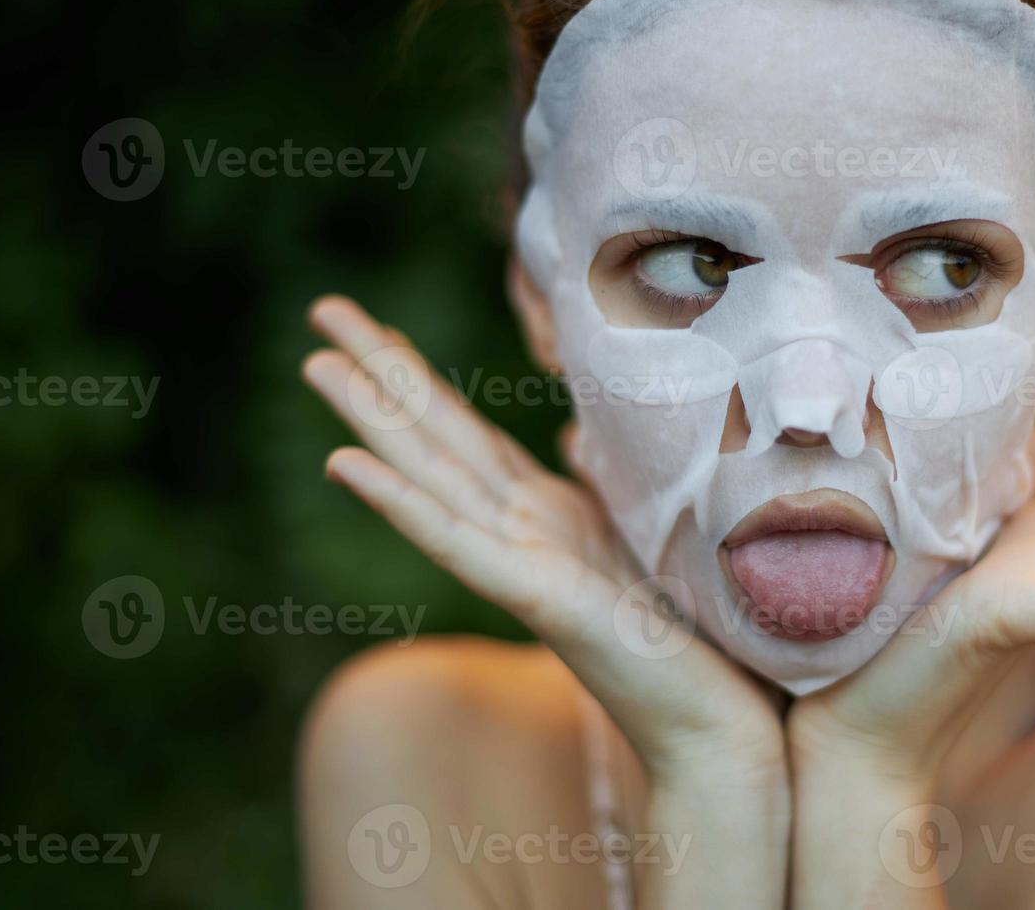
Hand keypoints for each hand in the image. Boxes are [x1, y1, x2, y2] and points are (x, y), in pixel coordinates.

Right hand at [302, 295, 787, 908]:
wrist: (717, 727)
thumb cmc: (691, 642)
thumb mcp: (644, 540)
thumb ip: (605, 489)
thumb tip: (579, 437)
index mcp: (549, 516)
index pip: (470, 433)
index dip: (422, 378)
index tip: (378, 329)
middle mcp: (524, 533)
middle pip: (439, 436)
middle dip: (380, 371)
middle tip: (320, 306)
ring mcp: (522, 565)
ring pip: (433, 477)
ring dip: (373, 419)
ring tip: (317, 361)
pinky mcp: (538, 599)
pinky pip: (458, 542)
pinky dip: (400, 504)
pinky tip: (346, 465)